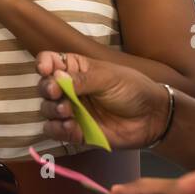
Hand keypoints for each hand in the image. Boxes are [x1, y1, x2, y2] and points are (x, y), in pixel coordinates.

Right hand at [35, 51, 168, 149]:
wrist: (151, 117)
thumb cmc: (132, 89)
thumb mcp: (108, 78)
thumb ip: (81, 80)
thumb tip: (54, 78)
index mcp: (77, 68)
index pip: (50, 62)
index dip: (43, 64)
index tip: (44, 70)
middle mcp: (70, 88)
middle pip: (43, 86)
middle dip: (46, 89)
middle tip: (56, 93)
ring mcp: (72, 110)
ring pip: (46, 109)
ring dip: (52, 110)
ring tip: (68, 111)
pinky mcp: (76, 132)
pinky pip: (54, 131)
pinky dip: (57, 129)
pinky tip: (71, 126)